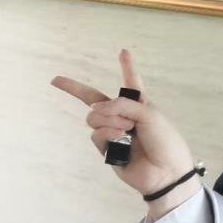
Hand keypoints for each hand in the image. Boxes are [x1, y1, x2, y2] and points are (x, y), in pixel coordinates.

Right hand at [51, 49, 197, 218]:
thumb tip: (96, 108)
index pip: (131, 83)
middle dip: (73, 88)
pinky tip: (123, 141)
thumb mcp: (149, 114)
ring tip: (128, 130)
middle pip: (92, 98)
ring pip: (94, 117)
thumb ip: (122, 105)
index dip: (127, 67)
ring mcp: (113, 132)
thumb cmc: (165, 140)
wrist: (166, 170)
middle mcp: (124, 116)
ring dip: (110, 120)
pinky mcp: (106, 149)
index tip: (123, 51)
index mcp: (139, 104)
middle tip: (56, 81)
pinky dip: (108, 134)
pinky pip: (96, 134)